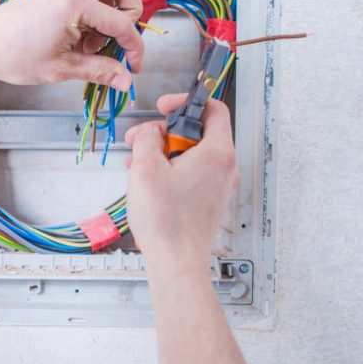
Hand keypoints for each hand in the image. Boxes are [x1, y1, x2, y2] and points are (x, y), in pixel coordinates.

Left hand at [0, 0, 143, 90]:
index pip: (123, 21)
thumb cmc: (13, 55)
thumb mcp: (61, 68)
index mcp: (75, 3)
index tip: (133, 66)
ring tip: (92, 44)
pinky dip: (96, 11)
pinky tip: (80, 37)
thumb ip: (99, 71)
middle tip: (115, 41)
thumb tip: (125, 80)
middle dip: (130, 13)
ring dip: (112, 13)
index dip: (134, 47)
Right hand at [125, 94, 238, 259]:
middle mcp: (224, 167)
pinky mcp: (208, 199)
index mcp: (217, 153)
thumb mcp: (145, 167)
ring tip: (138, 163)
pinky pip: (191, 172)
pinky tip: (148, 181)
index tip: (163, 108)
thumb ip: (147, 138)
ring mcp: (218, 185)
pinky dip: (170, 170)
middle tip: (141, 140)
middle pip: (197, 131)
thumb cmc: (166, 221)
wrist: (176, 262)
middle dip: (164, 132)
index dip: (185, 102)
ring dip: (163, 152)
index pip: (213, 108)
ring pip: (191, 153)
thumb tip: (149, 133)